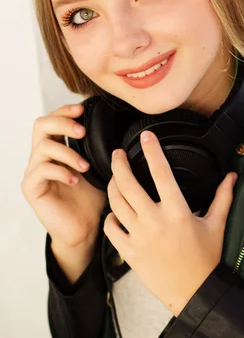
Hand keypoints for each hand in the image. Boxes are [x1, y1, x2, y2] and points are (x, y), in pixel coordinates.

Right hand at [21, 103, 105, 250]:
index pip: (53, 119)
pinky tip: (75, 180)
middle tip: (82, 132)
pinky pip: (41, 171)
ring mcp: (34, 172)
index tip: (82, 109)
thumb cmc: (92, 200)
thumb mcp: (101, 168)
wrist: (86, 229)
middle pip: (41, 125)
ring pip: (43, 147)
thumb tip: (117, 129)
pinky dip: (60, 172)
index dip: (65, 111)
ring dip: (67, 152)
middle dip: (63, 123)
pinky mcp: (32, 188)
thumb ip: (101, 149)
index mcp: (57, 148)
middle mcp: (42, 157)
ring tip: (85, 166)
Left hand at [104, 130, 237, 315]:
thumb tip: (233, 175)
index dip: (152, 151)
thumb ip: (223, 197)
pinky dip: (111, 218)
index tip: (146, 137)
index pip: (161, 173)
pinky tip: (115, 213)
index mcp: (177, 212)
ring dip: (112, 187)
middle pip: (128, 185)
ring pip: (116, 204)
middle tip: (118, 154)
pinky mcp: (130, 253)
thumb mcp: (217, 225)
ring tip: (115, 179)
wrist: (195, 293)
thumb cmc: (207, 259)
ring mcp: (139, 237)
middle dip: (119, 164)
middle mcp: (155, 222)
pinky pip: (111, 229)